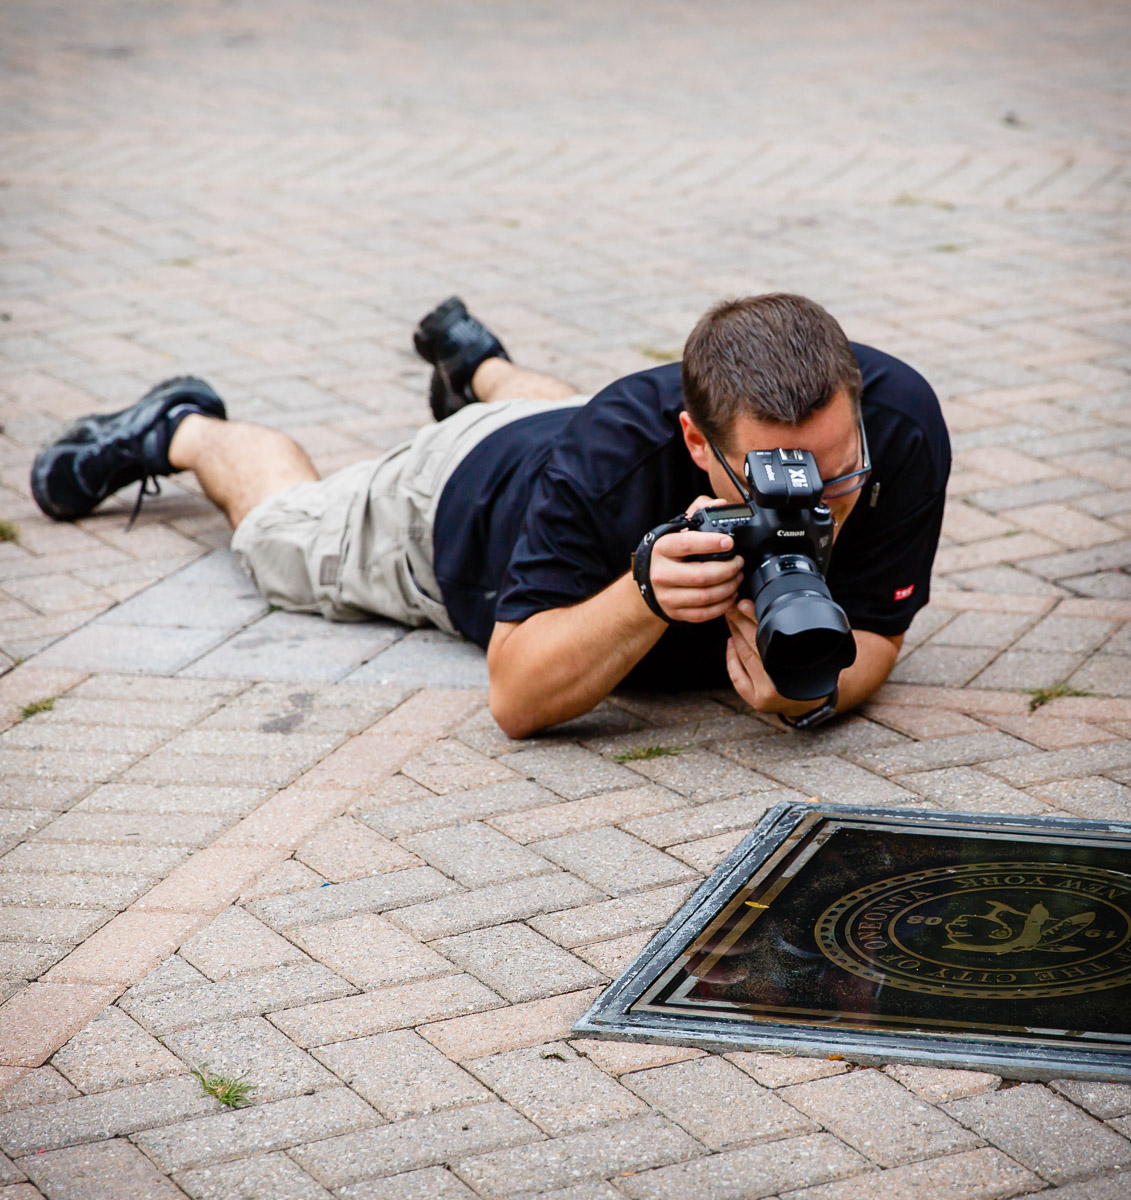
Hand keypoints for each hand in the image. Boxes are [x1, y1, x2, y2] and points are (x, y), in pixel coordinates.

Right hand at [648, 495, 742, 623]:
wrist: (647, 581)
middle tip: (739, 563)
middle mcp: (660, 573)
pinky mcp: (673, 612)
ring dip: (728, 588)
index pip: (687, 544)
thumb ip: (699, 510)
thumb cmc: (669, 553)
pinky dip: (722, 606)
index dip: (711, 543)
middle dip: (727, 570)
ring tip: (738, 578)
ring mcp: (666, 596)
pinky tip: (730, 596)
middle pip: (700, 575)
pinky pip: (703, 614)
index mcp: (662, 548)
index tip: (730, 542)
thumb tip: (721, 504)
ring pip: (704, 596)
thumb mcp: (677, 528)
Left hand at [727, 599, 838, 716]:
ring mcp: (767, 694)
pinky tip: (731, 642)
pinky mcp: (757, 701)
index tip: (743, 603)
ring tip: (731, 619)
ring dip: (735, 635)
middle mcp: (782, 683)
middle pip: (754, 645)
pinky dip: (731, 658)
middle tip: (731, 607)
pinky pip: (738, 677)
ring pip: (745, 657)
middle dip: (740, 623)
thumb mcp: (809, 645)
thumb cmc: (814, 668)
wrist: (815, 700)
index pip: (767, 636)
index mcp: (798, 666)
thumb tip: (766, 605)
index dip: (753, 617)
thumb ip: (789, 629)